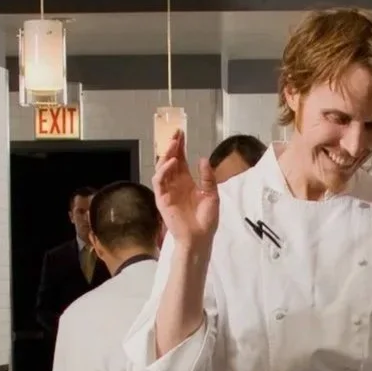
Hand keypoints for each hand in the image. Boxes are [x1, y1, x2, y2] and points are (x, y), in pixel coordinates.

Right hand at [152, 129, 219, 254]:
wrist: (201, 237)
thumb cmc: (207, 219)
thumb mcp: (212, 194)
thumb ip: (207, 177)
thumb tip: (202, 159)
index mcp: (186, 182)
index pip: (180, 160)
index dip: (180, 146)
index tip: (181, 133)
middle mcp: (175, 184)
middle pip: (170, 160)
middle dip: (172, 146)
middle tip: (175, 133)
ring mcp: (167, 191)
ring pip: (162, 168)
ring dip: (166, 155)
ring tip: (173, 145)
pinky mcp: (162, 199)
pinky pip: (159, 181)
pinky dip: (163, 170)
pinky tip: (172, 162)